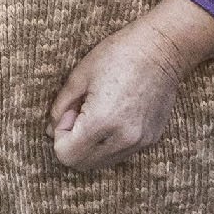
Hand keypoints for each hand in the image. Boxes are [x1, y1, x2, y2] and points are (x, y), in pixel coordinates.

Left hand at [49, 0, 213, 172]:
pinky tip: (115, 115)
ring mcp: (140, 142)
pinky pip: (120, 153)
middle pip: (82, 164)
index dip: (60, 135)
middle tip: (79, 113)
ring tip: (98, 112)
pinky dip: (109, 142)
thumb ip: (61, 108)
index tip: (70, 112)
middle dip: (73, 143)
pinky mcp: (151, 139)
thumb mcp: (79, 76)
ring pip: (101, 162)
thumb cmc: (118, 55)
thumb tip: (51, 131)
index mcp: (102, 122)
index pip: (66, 155)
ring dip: (91, 145)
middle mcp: (123, 139)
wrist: (163, 49)